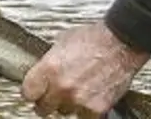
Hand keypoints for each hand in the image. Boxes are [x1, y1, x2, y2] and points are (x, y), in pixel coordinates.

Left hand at [22, 22, 149, 116]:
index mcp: (49, 68)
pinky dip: (85, 110)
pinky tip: (88, 98)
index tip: (34, 92)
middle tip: (53, 95)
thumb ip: (49, 62)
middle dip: (47, 101)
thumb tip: (41, 71)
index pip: (28, 93)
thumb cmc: (95, 38)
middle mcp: (62, 86)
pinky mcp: (96, 108)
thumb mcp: (62, 42)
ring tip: (76, 91)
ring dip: (67, 104)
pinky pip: (83, 117)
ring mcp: (79, 99)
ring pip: (63, 112)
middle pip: (43, 107)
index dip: (31, 93)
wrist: (122, 42)